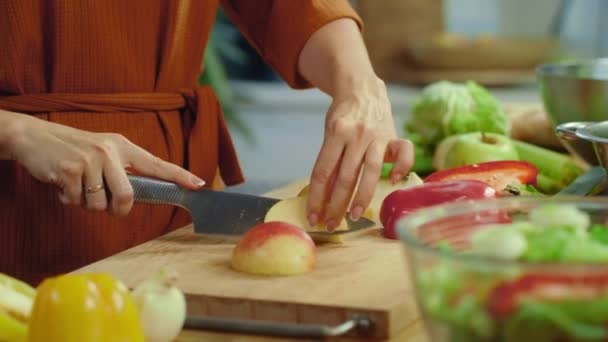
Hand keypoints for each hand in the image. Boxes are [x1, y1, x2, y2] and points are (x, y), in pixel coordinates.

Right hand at [2, 112, 204, 215]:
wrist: (35, 137)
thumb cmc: (74, 151)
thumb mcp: (103, 153)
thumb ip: (122, 172)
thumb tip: (136, 199)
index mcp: (124, 147)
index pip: (158, 163)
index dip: (179, 175)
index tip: (199, 184)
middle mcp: (110, 151)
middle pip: (127, 196)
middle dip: (118, 210)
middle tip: (108, 207)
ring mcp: (90, 160)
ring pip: (100, 204)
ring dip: (87, 204)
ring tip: (78, 185)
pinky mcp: (69, 170)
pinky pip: (76, 202)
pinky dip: (68, 200)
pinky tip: (62, 183)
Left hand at [305, 76, 413, 229]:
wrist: (363, 88)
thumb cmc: (343, 117)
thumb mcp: (329, 133)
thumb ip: (329, 159)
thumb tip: (322, 196)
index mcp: (336, 132)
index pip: (323, 171)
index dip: (317, 197)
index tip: (313, 216)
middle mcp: (357, 134)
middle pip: (344, 176)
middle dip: (336, 205)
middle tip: (330, 224)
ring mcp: (378, 135)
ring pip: (371, 171)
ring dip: (362, 196)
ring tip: (354, 216)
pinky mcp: (394, 136)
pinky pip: (404, 152)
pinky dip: (401, 167)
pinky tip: (394, 181)